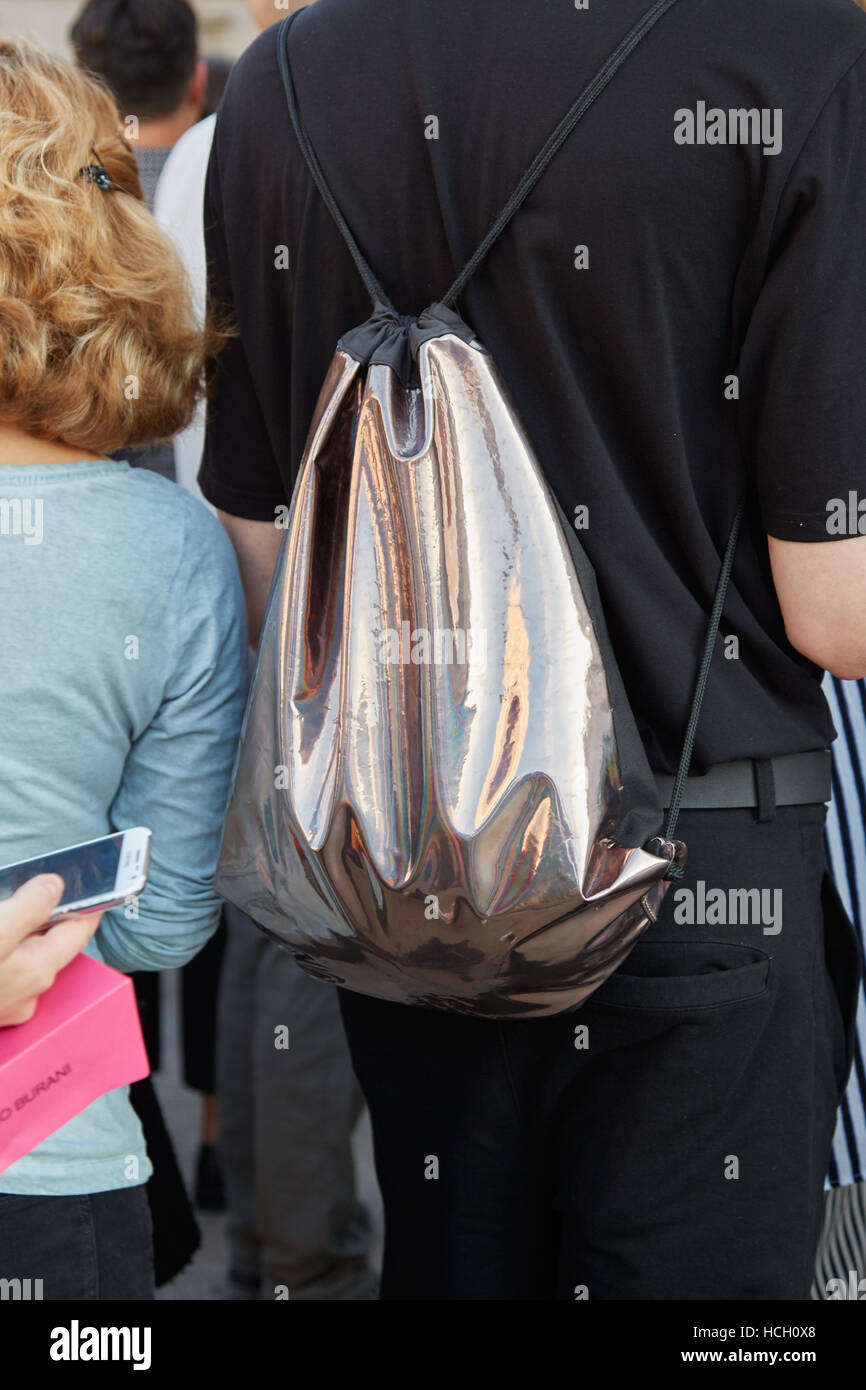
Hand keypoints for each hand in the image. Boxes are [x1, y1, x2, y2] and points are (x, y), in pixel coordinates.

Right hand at [0, 875, 101, 1025]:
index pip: (79, 932)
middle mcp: (27, 993)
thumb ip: (29, 907)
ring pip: (24, 959)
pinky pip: (5, 971)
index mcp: (38, 970)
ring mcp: (4, 1005)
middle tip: (41, 890)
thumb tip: (54, 888)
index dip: (87, 905)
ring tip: (9, 913)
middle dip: (48, 918)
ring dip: (20, 934)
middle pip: (51, 946)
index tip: (94, 885)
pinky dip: (4, 950)